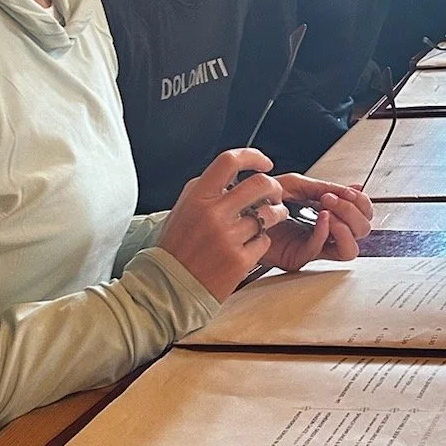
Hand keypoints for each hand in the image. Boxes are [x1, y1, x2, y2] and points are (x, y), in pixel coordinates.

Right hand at [157, 148, 285, 300]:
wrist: (168, 287)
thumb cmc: (176, 249)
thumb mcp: (183, 210)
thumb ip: (206, 191)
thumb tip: (233, 175)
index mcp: (197, 198)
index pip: (229, 161)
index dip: (252, 157)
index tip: (264, 163)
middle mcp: (213, 214)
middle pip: (260, 184)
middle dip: (274, 187)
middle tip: (275, 195)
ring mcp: (228, 238)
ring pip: (270, 214)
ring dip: (276, 214)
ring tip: (271, 219)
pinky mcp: (240, 260)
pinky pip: (265, 241)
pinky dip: (262, 241)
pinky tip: (251, 245)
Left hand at [264, 175, 374, 271]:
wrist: (235, 212)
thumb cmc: (260, 200)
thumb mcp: (296, 185)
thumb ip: (325, 188)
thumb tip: (356, 187)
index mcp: (328, 216)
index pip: (361, 217)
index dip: (362, 203)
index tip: (349, 190)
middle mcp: (325, 234)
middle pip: (362, 232)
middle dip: (354, 212)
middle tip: (336, 198)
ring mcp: (314, 248)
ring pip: (350, 249)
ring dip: (345, 224)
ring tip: (329, 208)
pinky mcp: (298, 257)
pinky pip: (321, 250)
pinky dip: (326, 231)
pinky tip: (321, 217)